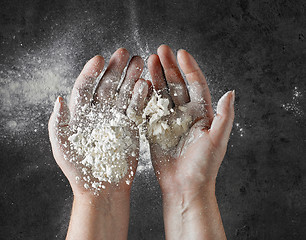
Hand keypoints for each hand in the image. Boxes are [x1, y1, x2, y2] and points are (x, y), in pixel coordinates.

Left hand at [48, 49, 144, 196]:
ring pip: (123, 92)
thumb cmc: (80, 170)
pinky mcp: (130, 125)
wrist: (103, 188)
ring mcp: (116, 117)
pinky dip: (141, 96)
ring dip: (131, 77)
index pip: (85, 87)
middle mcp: (98, 112)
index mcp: (80, 114)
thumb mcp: (63, 147)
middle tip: (124, 53)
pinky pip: (136, 107)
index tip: (100, 59)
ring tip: (139, 61)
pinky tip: (146, 83)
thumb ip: (59, 123)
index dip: (91, 73)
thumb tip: (59, 98)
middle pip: (107, 85)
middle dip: (115, 69)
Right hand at [147, 45, 234, 194]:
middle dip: (169, 67)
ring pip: (163, 93)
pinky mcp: (156, 129)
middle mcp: (186, 114)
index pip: (196, 85)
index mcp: (202, 114)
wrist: (184, 186)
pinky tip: (141, 84)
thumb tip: (230, 91)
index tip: (181, 52)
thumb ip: (224, 116)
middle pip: (177, 85)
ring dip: (156, 77)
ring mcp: (170, 120)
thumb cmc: (203, 165)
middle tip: (160, 50)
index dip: (189, 68)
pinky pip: (150, 109)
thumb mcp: (217, 139)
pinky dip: (146, 96)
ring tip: (148, 61)